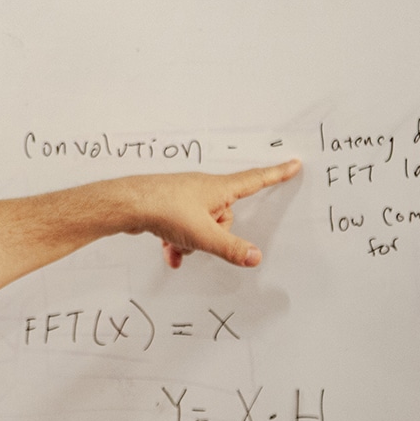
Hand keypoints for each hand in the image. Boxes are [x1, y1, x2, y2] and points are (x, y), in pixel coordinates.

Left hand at [139, 159, 300, 268]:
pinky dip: (178, 242)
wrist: (127, 204)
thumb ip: (231, 248)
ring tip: (178, 243)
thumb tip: (255, 256)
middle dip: (215, 233)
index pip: (255, 180)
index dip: (276, 174)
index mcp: (218, 188)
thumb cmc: (164, 209)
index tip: (293, 164)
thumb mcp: (204, 234)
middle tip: (199, 238)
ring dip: (192, 240)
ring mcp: (185, 197)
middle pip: (225, 215)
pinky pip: (183, 228)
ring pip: (202, 225)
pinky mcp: (170, 206)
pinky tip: (169, 253)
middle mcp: (203, 188)